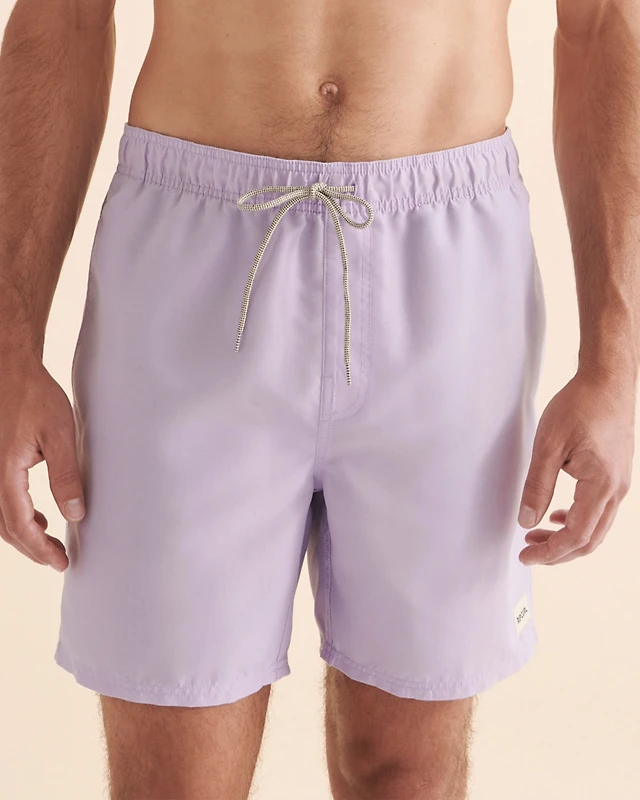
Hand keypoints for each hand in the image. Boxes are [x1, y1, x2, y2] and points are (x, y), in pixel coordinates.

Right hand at [0, 358, 84, 570]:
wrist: (9, 369)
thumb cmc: (35, 396)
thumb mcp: (60, 434)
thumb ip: (66, 476)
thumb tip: (75, 514)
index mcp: (4, 472)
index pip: (20, 524)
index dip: (39, 548)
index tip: (60, 562)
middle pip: (6, 527)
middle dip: (32, 547)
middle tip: (58, 560)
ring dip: (24, 532)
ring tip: (50, 543)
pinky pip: (0, 499)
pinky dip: (17, 514)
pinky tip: (39, 516)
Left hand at [518, 369, 634, 565]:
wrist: (607, 380)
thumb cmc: (579, 406)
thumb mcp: (548, 446)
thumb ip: (537, 486)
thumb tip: (526, 521)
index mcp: (601, 485)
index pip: (577, 535)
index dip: (550, 552)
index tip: (525, 556)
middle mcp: (617, 490)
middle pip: (589, 540)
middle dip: (558, 552)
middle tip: (527, 552)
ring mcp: (620, 484)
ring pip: (596, 528)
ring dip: (567, 538)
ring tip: (537, 536)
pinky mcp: (617, 475)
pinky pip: (600, 511)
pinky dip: (578, 521)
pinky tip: (557, 515)